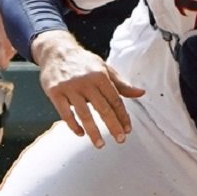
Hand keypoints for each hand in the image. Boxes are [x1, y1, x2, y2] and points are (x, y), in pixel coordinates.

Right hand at [30, 30, 144, 148]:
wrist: (56, 51)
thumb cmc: (83, 62)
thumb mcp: (104, 68)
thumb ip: (121, 84)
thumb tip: (140, 93)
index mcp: (101, 76)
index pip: (115, 100)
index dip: (123, 116)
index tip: (128, 129)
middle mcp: (86, 82)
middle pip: (103, 109)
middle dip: (113, 126)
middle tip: (120, 139)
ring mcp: (70, 88)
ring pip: (84, 114)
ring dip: (93, 131)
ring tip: (100, 144)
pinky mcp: (55, 92)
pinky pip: (65, 113)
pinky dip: (73, 125)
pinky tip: (80, 134)